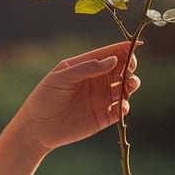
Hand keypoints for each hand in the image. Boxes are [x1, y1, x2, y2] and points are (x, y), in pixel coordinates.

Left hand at [15, 39, 141, 154]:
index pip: (109, 54)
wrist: (37, 128)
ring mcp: (102, 98)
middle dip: (130, 66)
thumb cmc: (45, 98)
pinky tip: (122, 106)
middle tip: (129, 69)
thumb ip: (86, 68)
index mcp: (86, 66)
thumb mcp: (61, 78)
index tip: (136, 46)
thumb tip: (113, 60)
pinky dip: (126, 106)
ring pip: (126, 88)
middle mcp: (97, 80)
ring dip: (132, 84)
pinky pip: (121, 109)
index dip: (124, 49)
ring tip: (128, 85)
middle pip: (122, 69)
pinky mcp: (104, 117)